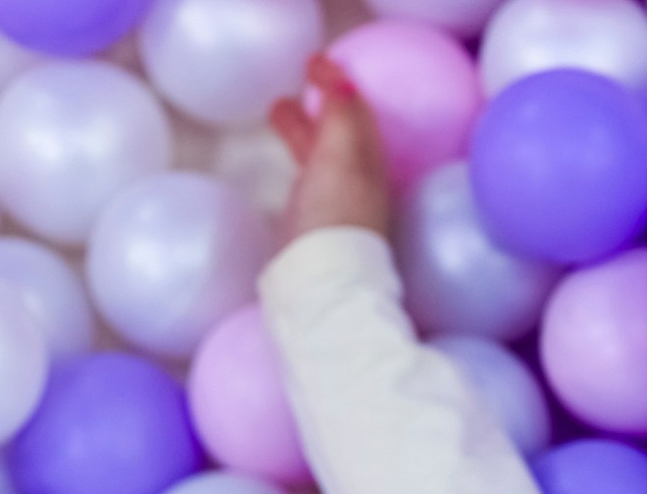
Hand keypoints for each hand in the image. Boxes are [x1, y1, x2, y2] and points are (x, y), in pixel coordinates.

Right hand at [270, 56, 392, 243]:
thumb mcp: (341, 158)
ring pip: (322, 150)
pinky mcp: (316, 218)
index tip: (315, 62)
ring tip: (276, 107)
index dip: (340, 84)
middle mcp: (360, 178)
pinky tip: (286, 153)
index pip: (358, 113)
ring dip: (304, 125)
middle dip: (323, 101)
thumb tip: (344, 82)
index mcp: (370, 161)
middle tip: (300, 77)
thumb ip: (342, 119)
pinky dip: (298, 151)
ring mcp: (338, 199)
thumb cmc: (335, 214)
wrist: (322, 278)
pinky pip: (309, 171)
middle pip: (342, 130)